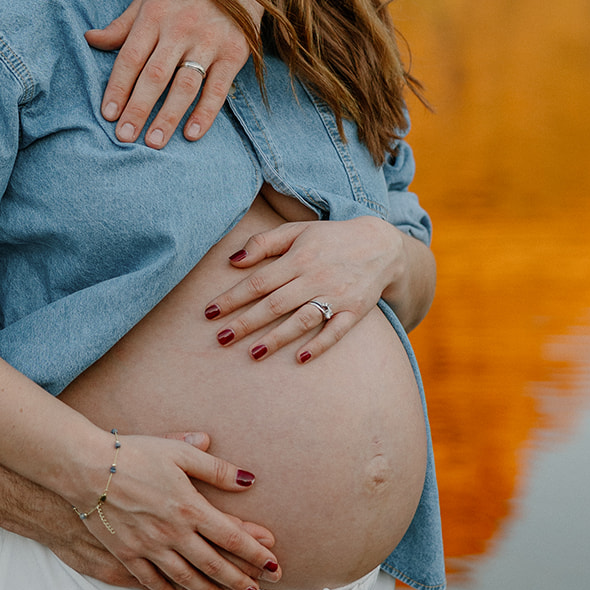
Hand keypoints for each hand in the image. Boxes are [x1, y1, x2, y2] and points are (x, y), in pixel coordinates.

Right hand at [79, 434, 277, 589]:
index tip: (274, 565)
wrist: (87, 468)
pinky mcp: (127, 554)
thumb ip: (215, 469)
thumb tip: (249, 480)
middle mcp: (174, 533)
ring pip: (186, 577)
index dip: (256, 553)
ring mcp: (150, 547)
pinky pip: (150, 580)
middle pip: (215, 564)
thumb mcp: (178, 452)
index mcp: (190, 508)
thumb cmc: (133, 454)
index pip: (232, 537)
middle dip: (240, 579)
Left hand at [85, 0, 261, 148]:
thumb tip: (89, 39)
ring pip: (185, 85)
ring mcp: (209, 42)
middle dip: (138, 108)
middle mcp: (180, 29)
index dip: (118, 87)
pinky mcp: (234, 53)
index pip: (130, 58)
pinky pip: (218, 88)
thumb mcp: (149, 1)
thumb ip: (121, 25)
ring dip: (168, 116)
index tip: (108, 114)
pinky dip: (206, 112)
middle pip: (155, 75)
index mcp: (154, 16)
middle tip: (125, 137)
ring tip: (154, 142)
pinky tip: (192, 133)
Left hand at [203, 216, 406, 362]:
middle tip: (221, 339)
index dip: (232, 298)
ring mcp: (337, 296)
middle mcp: (316, 278)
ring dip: (277, 338)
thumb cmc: (329, 238)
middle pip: (275, 304)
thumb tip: (233, 260)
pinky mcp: (355, 311)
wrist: (380, 245)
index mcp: (298, 258)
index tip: (209, 312)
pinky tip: (299, 358)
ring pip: (302, 320)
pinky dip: (319, 345)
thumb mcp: (297, 231)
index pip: (258, 282)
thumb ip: (263, 243)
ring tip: (253, 353)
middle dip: (246, 323)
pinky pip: (336, 332)